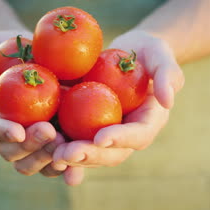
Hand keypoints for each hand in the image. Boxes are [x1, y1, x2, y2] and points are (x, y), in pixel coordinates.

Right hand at [0, 31, 81, 184]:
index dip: (1, 132)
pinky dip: (68, 167)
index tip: (17, 131)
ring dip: (48, 158)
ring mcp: (32, 140)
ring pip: (34, 162)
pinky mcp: (56, 140)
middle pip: (12, 152)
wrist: (32, 51)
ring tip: (66, 144)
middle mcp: (9, 133)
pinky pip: (59, 160)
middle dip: (30, 146)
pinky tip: (79, 165)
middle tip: (50, 132)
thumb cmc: (1, 49)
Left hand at [52, 30, 184, 182]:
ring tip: (51, 154)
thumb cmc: (148, 52)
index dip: (120, 139)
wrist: (129, 54)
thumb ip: (168, 75)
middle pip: (111, 153)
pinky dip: (59, 147)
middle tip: (67, 153)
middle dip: (90, 156)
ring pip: (90, 153)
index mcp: (147, 122)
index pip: (137, 136)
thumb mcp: (161, 56)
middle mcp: (127, 135)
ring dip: (71, 157)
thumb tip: (168, 101)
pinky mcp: (87, 128)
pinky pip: (74, 140)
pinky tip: (41, 146)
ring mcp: (106, 133)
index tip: (101, 137)